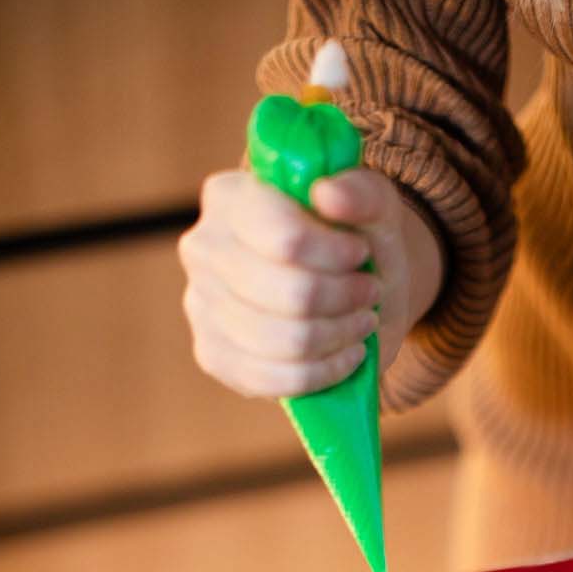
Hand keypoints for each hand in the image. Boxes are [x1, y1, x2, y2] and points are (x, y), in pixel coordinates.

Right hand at [179, 166, 421, 398]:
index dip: (335, 255)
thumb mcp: (372, 204)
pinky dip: (324, 372)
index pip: (285, 239)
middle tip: (370, 293)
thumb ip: (360, 191)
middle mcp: (203, 248)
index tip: (361, 254)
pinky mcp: (212, 356)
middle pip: (290, 295)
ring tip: (363, 321)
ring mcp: (200, 306)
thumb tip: (326, 194)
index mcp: (229, 197)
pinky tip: (347, 355)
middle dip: (344, 299)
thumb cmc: (353, 239)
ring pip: (286, 341)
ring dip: (340, 335)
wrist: (346, 292)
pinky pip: (274, 380)